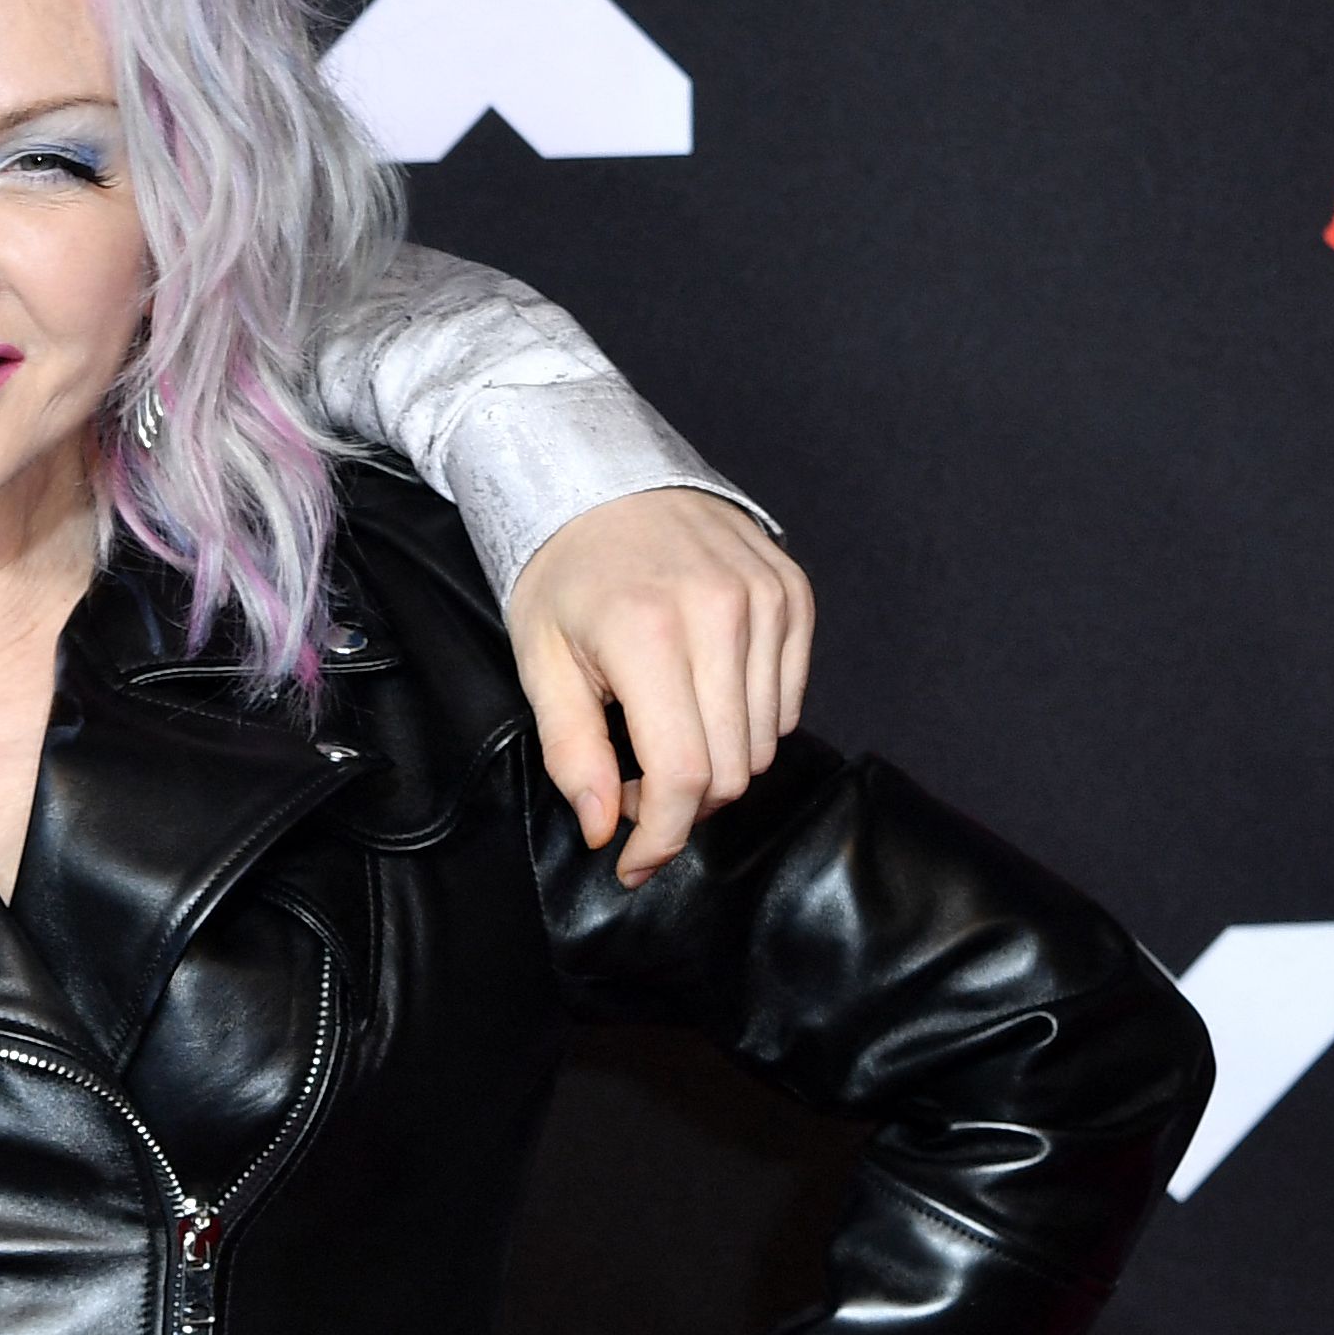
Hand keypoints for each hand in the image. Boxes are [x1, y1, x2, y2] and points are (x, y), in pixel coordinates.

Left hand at [500, 487, 812, 882]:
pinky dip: (749, 720)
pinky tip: (702, 694)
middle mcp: (720, 613)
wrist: (600, 473)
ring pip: (766, 741)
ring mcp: (765, 599)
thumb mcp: (540, 662)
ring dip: (717, 762)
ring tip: (664, 731)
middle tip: (634, 782)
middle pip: (733, 768)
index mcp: (649, 632)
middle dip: (683, 802)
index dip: (663, 835)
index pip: (685, 774)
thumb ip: (572, 752)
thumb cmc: (562, 570)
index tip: (635, 861)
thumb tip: (603, 829)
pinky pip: (789, 700)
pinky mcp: (793, 592)